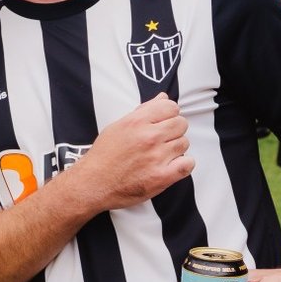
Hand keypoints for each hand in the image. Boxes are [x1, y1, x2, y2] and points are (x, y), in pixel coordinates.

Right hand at [66, 94, 194, 209]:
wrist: (92, 183)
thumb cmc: (104, 156)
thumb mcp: (118, 126)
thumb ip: (144, 111)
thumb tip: (163, 98)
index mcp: (136, 122)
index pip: (171, 107)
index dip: (169, 114)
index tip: (163, 122)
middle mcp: (148, 137)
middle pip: (181, 124)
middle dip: (173, 130)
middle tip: (161, 140)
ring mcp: (156, 157)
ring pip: (184, 143)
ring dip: (176, 149)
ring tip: (160, 155)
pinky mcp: (161, 177)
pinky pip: (188, 164)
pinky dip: (183, 165)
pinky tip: (171, 166)